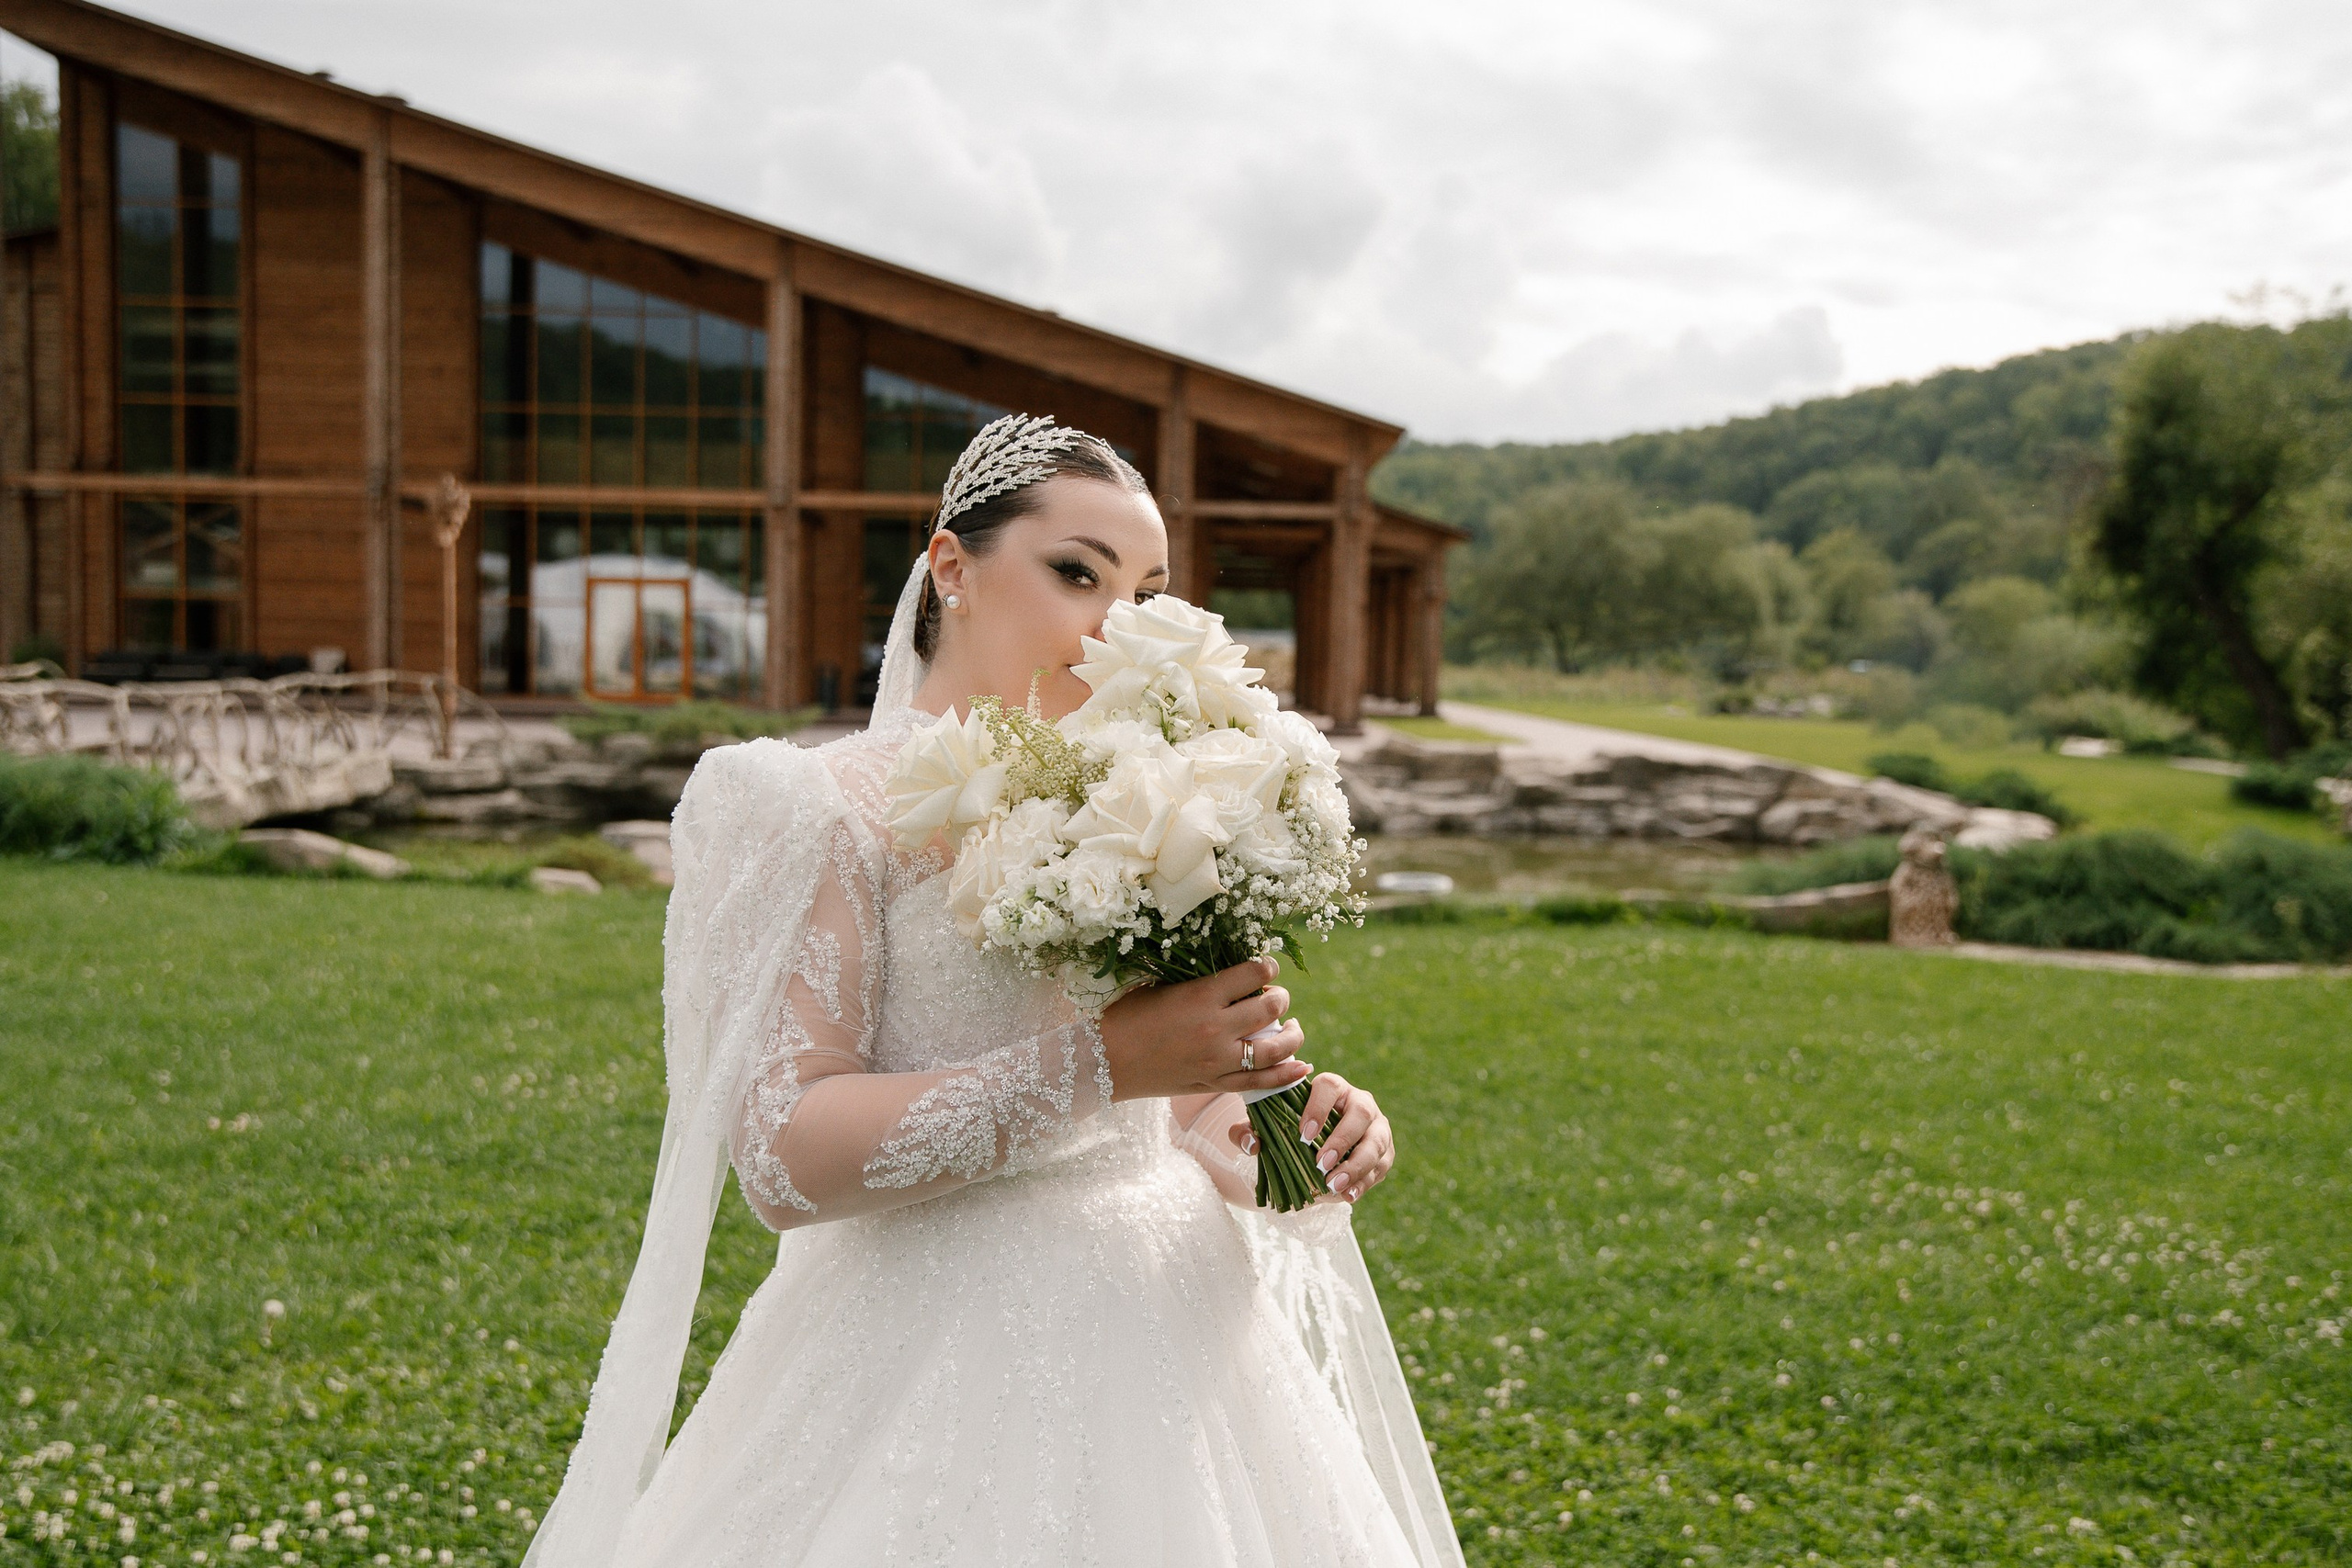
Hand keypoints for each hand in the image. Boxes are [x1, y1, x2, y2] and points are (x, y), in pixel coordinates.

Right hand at [1099, 957, 1311, 1102]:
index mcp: (1201, 995)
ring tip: (1292, 1027)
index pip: (1254, 974)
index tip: (1267, 968)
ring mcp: (1217, 1060)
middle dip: (1281, 999)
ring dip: (1292, 1034)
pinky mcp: (1214, 1083)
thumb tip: (1233, 973)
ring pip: (1274, 1047)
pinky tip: (1301, 1066)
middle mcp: (1215, 1027)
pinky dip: (1286, 1075)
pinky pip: (1260, 1083)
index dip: (1268, 967)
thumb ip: (1199, 981)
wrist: (1105, 1061)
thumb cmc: (1126, 1015)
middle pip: (1271, 1008)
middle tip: (1276, 997)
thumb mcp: (1161, 986)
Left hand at [1234, 1070, 1392, 1202]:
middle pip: (1361, 1113)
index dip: (1318, 1108)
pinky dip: (1364, 1183)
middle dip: (1342, 1139)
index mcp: (1332, 1088)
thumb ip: (1248, 1131)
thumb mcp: (1267, 1129)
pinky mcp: (1385, 1152)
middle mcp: (1360, 1102)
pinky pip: (1380, 1166)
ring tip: (1333, 1185)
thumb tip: (1250, 1143)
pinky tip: (1347, 1195)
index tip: (1303, 1134)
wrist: (1317, 1150)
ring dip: (1356, 1165)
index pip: (1329, 1087)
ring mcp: (1377, 1127)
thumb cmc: (1291, 1132)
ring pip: (1376, 1142)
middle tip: (1321, 1163)